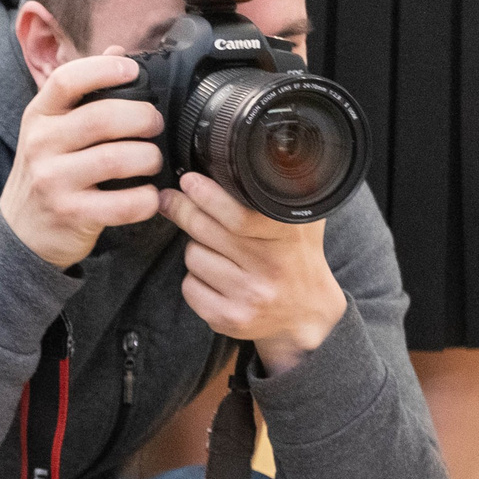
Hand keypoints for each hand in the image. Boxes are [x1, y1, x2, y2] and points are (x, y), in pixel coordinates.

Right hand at [0, 51, 162, 268]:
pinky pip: (123, 204)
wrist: (21, 231)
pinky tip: (149, 195)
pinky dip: (146, 199)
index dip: (104, 70)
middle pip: (102, 118)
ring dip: (149, 158)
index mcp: (39, 116)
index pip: (67, 79)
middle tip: (155, 125)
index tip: (132, 71)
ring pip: (117, 159)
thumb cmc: (47, 173)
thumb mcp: (52, 129)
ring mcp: (54, 181)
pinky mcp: (71, 214)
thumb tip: (116, 51)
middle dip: (143, 118)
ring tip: (153, 161)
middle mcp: (41, 145)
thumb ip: (83, 92)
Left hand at [157, 173, 347, 372]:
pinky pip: (190, 287)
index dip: (207, 196)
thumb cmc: (297, 257)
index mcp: (288, 238)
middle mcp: (270, 269)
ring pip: (193, 257)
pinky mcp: (230, 319)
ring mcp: (249, 296)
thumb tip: (236, 159)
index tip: (189, 182)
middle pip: (205, 232)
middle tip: (171, 199)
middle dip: (183, 210)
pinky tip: (214, 277)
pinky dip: (194, 279)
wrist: (307, 313)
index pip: (239, 216)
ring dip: (195, 248)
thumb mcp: (300, 221)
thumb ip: (280, 193)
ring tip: (216, 250)